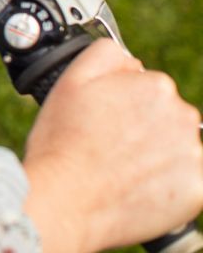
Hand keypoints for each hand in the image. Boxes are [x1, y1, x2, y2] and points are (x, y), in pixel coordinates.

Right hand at [22, 39, 202, 252]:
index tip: (106, 124)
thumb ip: (106, 54)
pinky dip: (169, 188)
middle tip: (110, 148)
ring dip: (157, 158)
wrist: (64, 199)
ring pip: (178, 150)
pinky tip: (139, 189)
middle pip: (167, 120)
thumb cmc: (62, 142)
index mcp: (156, 86)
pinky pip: (189, 184)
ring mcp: (193, 154)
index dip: (123, 108)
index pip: (149, 92)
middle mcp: (183, 116)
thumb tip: (131, 60)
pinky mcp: (198, 190)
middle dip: (144, 131)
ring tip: (122, 172)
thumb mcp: (70, 79)